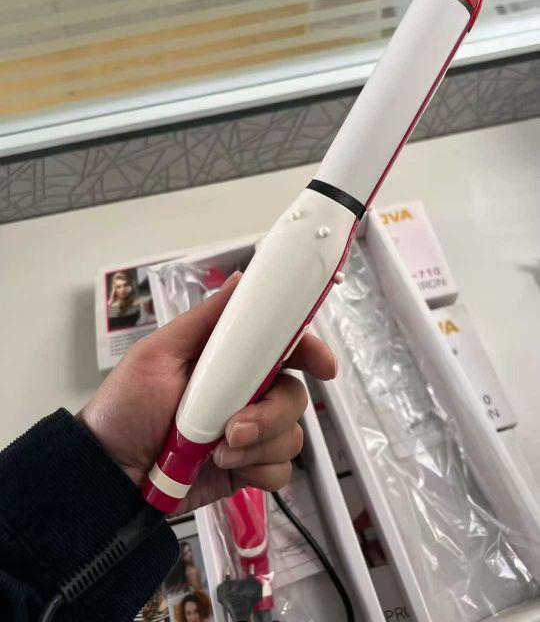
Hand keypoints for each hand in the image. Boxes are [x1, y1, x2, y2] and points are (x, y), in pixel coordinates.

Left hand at [78, 272, 336, 511]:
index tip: (322, 366)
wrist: (110, 474)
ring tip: (217, 451)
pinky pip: (280, 470)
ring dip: (259, 444)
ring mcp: (250, 432)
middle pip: (295, 393)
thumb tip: (244, 278)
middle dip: (274, 412)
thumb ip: (206, 320)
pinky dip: (258, 470)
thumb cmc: (127, 406)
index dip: (310, 351)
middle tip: (236, 425)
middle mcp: (247, 393)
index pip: (284, 347)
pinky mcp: (248, 467)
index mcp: (229, 360)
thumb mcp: (159, 354)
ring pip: (292, 434)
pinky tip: (225, 468)